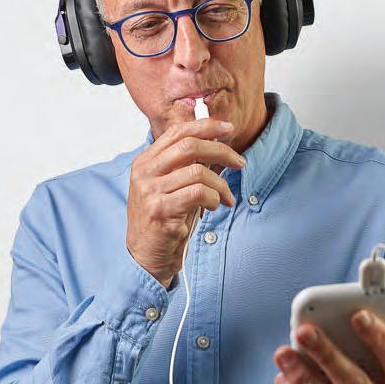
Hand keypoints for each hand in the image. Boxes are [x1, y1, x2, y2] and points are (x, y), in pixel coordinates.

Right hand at [126, 116, 245, 287]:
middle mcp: (144, 172)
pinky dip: (214, 199)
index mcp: (146, 161)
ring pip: (198, 172)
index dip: (206, 126)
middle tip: (240, 164)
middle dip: (222, 152)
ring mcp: (150, 191)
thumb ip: (193, 166)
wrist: (147, 257)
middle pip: (190, 146)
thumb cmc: (166, 222)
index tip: (229, 129)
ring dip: (221, 185)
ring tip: (226, 198)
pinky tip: (214, 207)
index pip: (178, 132)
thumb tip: (220, 145)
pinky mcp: (160, 210)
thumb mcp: (178, 188)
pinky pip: (198, 193)